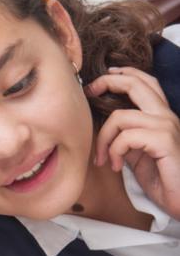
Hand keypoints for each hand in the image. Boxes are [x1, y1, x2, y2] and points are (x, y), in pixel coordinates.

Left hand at [88, 67, 179, 218]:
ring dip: (103, 139)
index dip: (121, 75)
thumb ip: (126, 137)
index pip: (145, 82)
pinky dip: (114, 152)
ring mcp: (167, 126)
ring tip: (103, 159)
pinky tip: (116, 167)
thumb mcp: (137, 154)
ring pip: (120, 116)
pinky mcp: (164, 141)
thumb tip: (104, 127)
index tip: (98, 82)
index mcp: (161, 116)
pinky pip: (126, 137)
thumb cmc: (162, 180)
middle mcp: (166, 116)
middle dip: (107, 82)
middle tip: (88, 92)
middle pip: (135, 84)